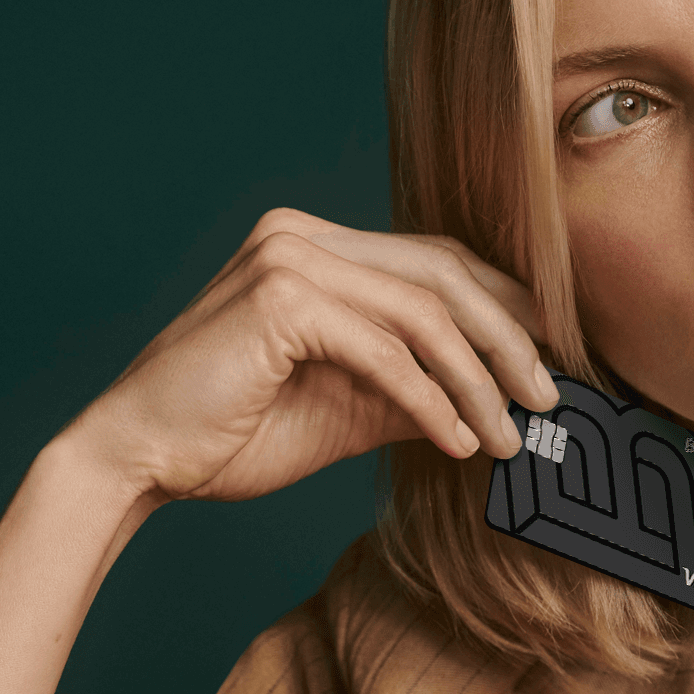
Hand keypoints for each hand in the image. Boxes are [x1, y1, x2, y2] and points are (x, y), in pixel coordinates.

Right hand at [64, 208, 559, 502]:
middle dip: (510, 338)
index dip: (504, 308)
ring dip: (480, 380)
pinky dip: (432, 401)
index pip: (437, 264)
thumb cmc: (237, 431)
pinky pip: (386, 352)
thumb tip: (497, 398)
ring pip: (425, 314)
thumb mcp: (352, 405)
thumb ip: (419, 386)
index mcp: (321, 247)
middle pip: (445, 275)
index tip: (549, 360)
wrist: (141, 458)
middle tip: (552, 397)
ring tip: (514, 433)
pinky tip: (460, 441)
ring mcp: (290, 258)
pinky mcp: (279, 299)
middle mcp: (306, 236)